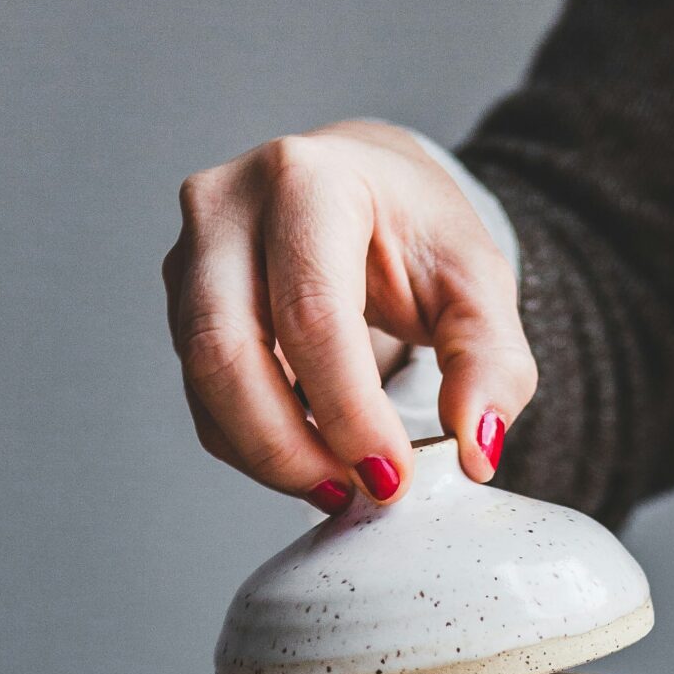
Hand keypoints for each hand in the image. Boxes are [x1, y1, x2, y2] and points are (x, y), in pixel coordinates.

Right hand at [163, 120, 535, 509]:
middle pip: (228, 349)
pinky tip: (310, 457)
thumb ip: (491, 363)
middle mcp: (228, 207)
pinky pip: (202, 399)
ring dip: (269, 454)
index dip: (348, 411)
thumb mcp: (479, 283)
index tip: (392, 476)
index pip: (312, 313)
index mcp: (307, 180)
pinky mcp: (182, 305)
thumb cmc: (415, 230)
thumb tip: (475, 449)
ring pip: (204, 382)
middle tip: (356, 493)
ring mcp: (191, 255)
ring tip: (339, 485)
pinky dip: (253, 446)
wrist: (365, 191)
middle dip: (290, 445)